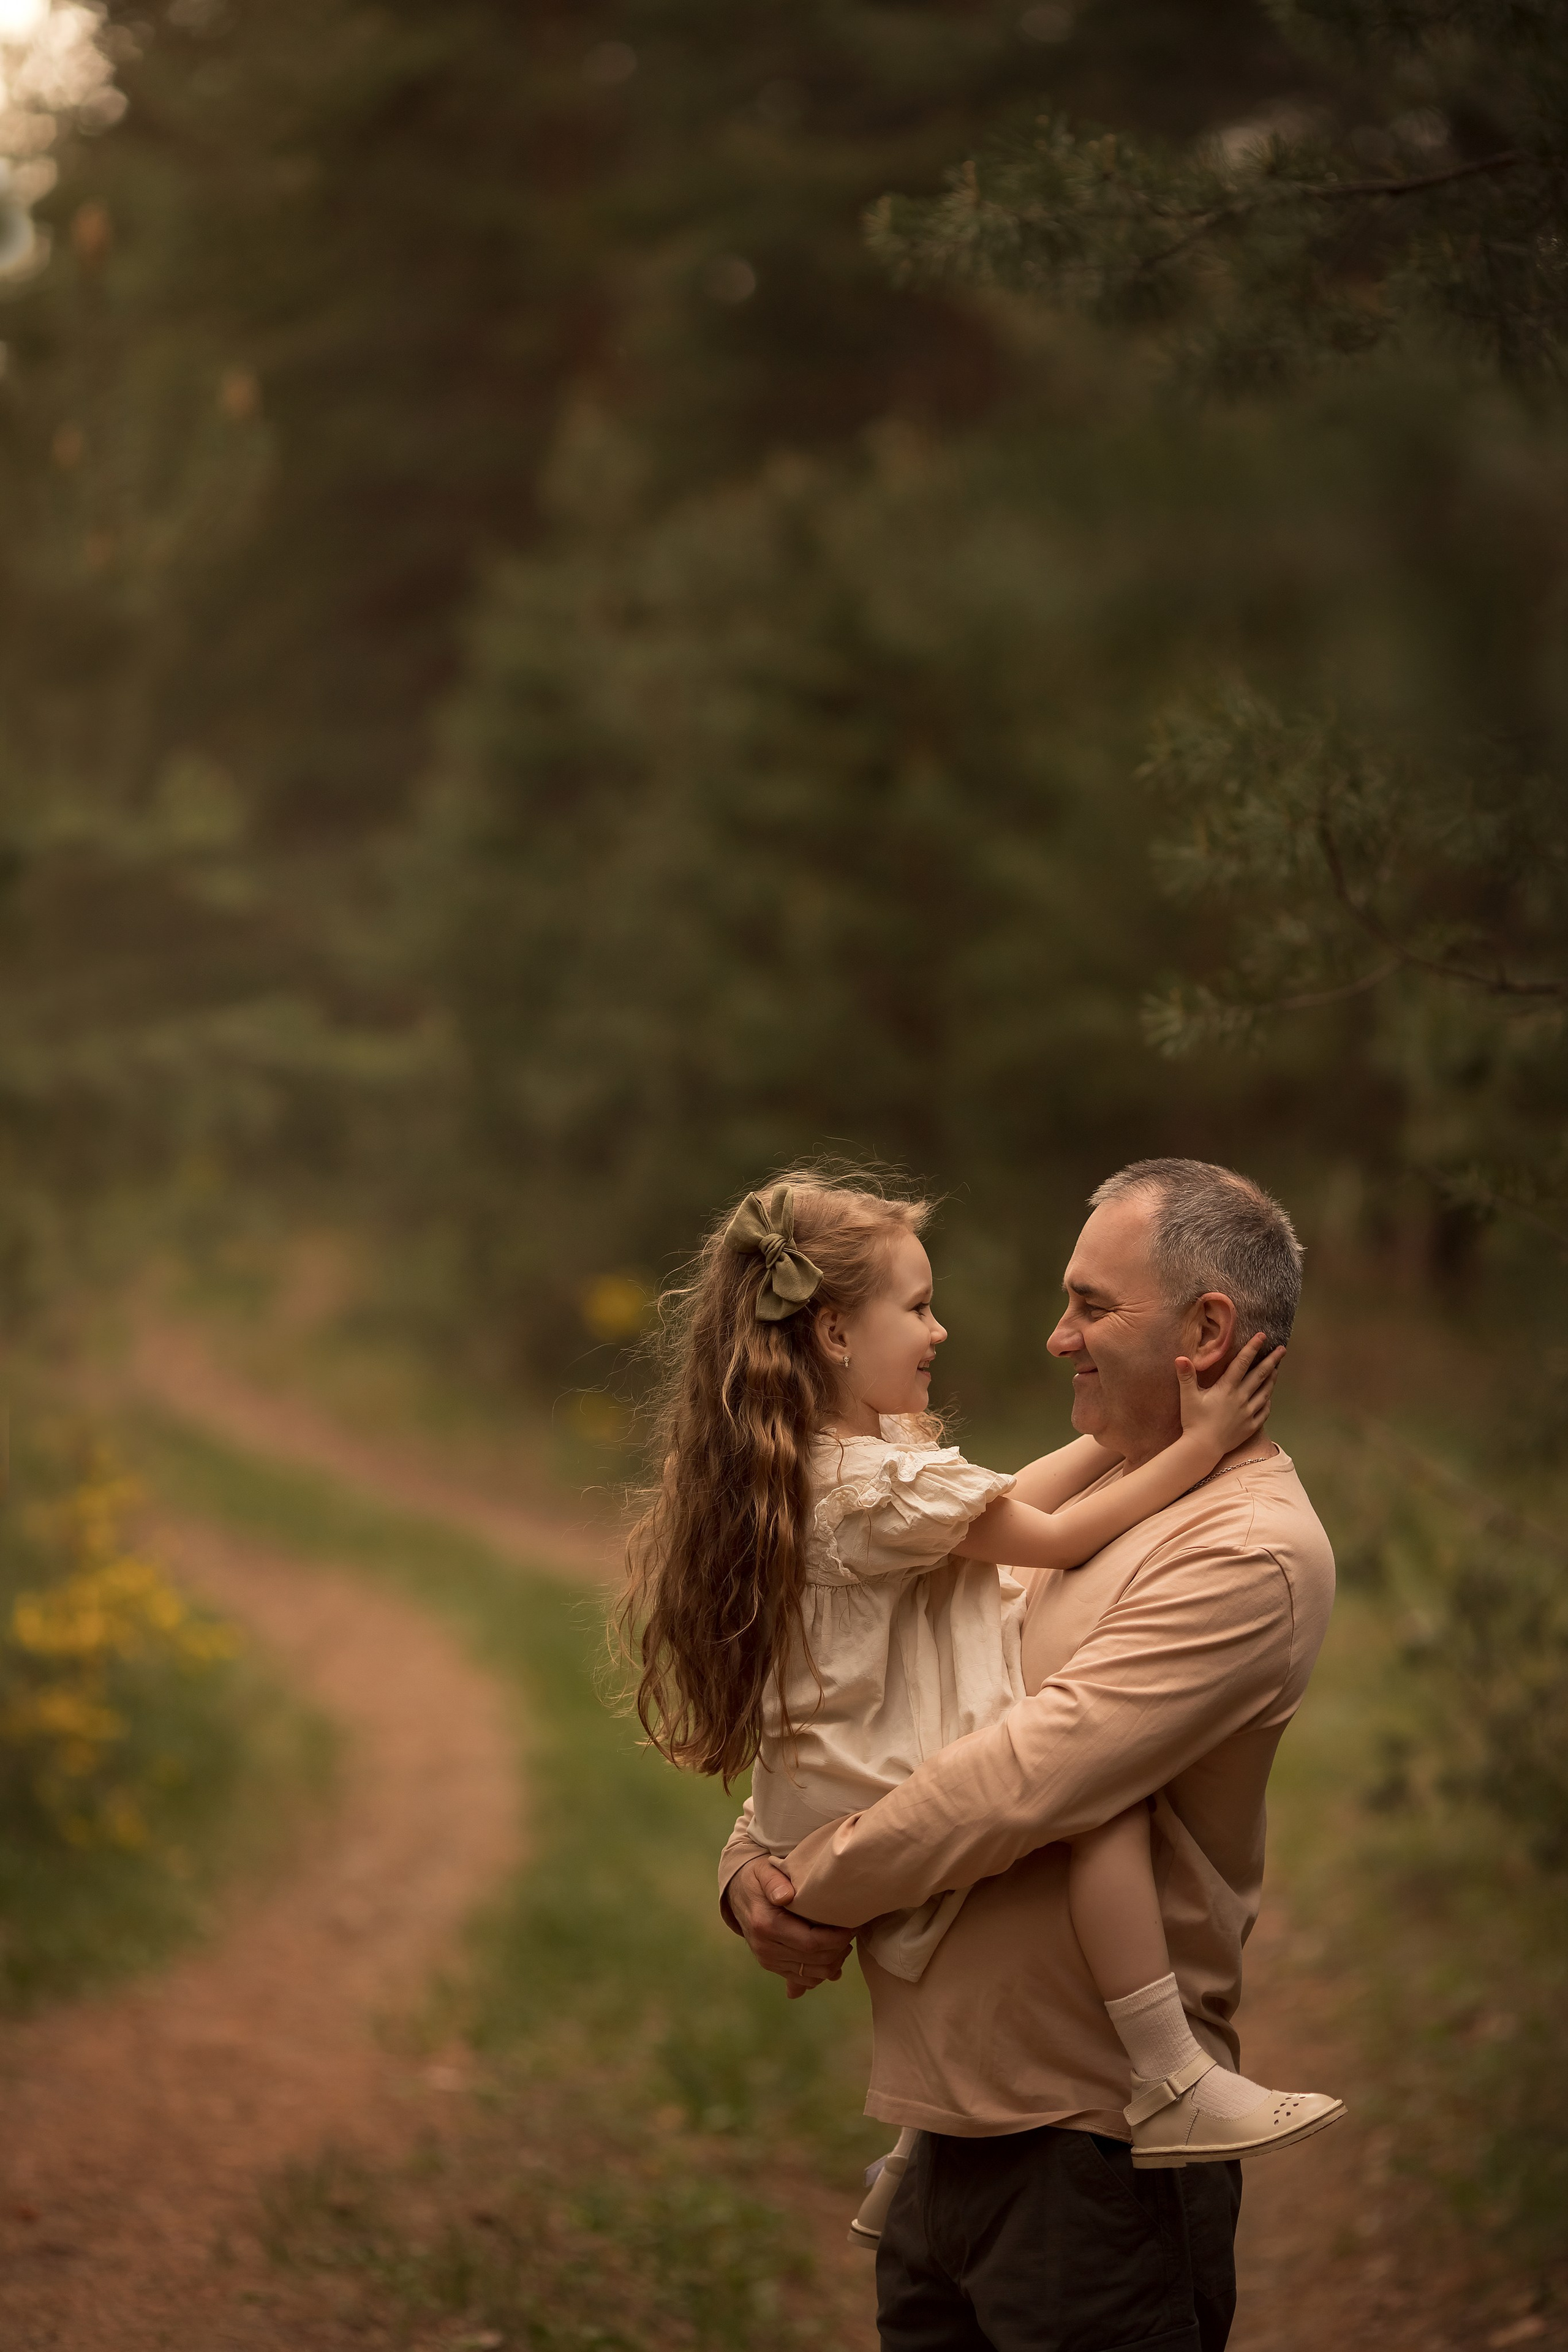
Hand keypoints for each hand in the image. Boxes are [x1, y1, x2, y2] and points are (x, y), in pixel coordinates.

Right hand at [726, 1856, 854, 1999]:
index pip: (811, 1943)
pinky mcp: (771, 1965)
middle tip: (852, 1932)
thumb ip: (775, 1882)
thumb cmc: (757, 1878)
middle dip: (840, 1950)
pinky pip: (802, 1980)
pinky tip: (831, 1958)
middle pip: (815, 1962)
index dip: (837, 1938)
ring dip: (833, 1963)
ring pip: (812, 1975)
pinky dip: (820, 1973)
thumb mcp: (764, 1871)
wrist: (737, 1892)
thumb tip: (785, 1897)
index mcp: (766, 1926)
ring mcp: (767, 1960)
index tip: (852, 1925)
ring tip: (844, 1943)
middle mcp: (766, 1949)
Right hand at [1177, 1332, 1283, 1460]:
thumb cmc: (1193, 1421)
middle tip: (1282, 1349)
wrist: (1202, 1448)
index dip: (1252, 1348)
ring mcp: (1248, 1413)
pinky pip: (1264, 1411)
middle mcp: (1241, 1398)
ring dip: (1272, 1379)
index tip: (1263, 1336)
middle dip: (1272, 1360)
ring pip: (1265, 1392)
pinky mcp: (1250, 1426)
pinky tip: (1268, 1397)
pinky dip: (1267, 1402)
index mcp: (1227, 1388)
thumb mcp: (1188, 1397)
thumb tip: (1180, 1357)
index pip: (1242, 1363)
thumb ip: (1186, 1376)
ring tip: (1277, 1369)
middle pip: (1260, 1375)